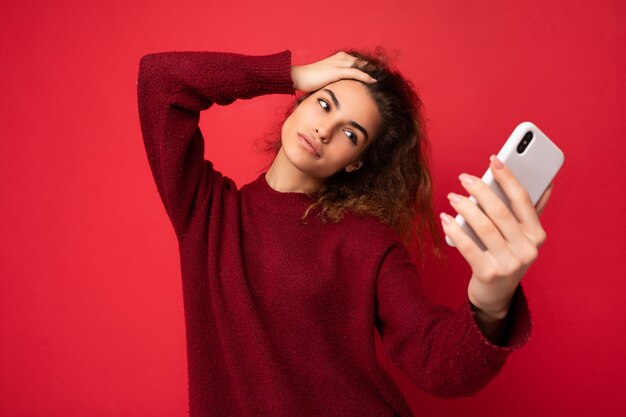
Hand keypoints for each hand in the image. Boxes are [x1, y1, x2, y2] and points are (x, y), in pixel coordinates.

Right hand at [291, 51, 376, 91]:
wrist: (299, 76)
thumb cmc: (310, 80)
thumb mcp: (327, 78)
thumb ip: (337, 80)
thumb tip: (343, 90)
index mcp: (340, 58)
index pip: (359, 63)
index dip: (369, 70)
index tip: (378, 78)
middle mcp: (341, 58)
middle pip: (363, 63)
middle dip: (374, 71)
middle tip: (385, 80)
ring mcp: (340, 63)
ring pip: (362, 67)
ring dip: (373, 74)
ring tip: (383, 81)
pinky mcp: (338, 71)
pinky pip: (356, 73)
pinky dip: (366, 77)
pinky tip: (374, 82)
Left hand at [440, 155, 553, 319]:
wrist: (496, 296)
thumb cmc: (506, 257)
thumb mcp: (521, 238)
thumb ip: (530, 213)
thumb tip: (546, 182)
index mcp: (537, 235)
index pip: (523, 199)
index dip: (508, 177)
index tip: (493, 159)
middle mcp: (527, 250)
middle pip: (500, 211)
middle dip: (480, 190)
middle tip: (464, 178)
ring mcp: (509, 264)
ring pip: (483, 226)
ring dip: (465, 207)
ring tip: (453, 197)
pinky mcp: (488, 274)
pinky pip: (467, 246)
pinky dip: (454, 230)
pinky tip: (445, 218)